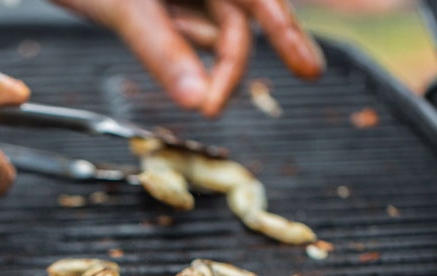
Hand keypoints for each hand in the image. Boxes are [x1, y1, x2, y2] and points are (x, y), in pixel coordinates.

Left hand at [53, 0, 322, 116]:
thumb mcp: (126, 8)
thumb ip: (164, 52)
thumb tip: (199, 102)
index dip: (290, 33)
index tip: (310, 73)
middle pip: (236, 20)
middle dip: (228, 64)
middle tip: (214, 105)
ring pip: (209, 27)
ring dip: (192, 51)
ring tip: (156, 34)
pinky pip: (183, 27)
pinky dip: (175, 43)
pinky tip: (152, 29)